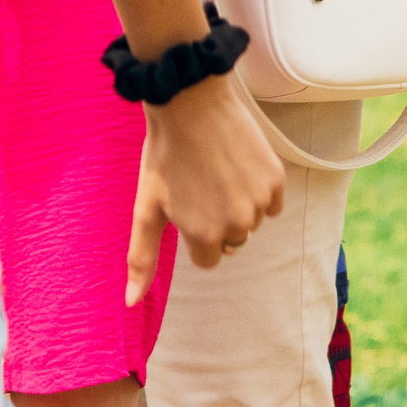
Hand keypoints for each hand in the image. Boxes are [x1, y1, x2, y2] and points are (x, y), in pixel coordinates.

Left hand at [127, 74, 283, 302]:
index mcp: (204, 236)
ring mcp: (258, 202)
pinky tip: (238, 166)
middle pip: (231, 241)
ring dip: (238, 206)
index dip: (195, 234)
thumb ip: (142, 258)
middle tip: (200, 185)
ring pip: (252, 223)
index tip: (187, 206)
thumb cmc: (163, 156)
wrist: (190, 103)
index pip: (208, 259)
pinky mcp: (275, 180)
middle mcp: (236, 225)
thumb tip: (131, 303)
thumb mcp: (146, 208)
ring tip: (217, 173)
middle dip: (217, 221)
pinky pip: (271, 203)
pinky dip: (258, 191)